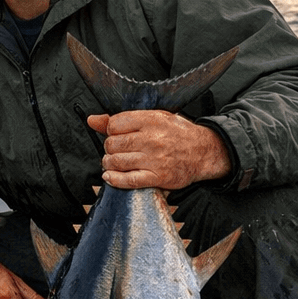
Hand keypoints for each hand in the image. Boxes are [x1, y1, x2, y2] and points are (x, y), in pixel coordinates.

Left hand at [86, 111, 230, 189]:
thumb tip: (92, 120)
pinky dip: (114, 180)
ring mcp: (155, 160)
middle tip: (117, 150)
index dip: (111, 131)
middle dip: (109, 148)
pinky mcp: (158, 178)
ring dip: (110, 164)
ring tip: (115, 162)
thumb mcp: (154, 118)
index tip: (116, 134)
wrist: (205, 152)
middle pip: (112, 144)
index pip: (114, 124)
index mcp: (151, 120)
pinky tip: (111, 177)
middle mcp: (152, 139)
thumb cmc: (178, 133)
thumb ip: (122, 119)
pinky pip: (127, 180)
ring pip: (116, 162)